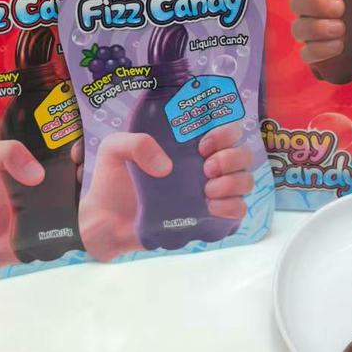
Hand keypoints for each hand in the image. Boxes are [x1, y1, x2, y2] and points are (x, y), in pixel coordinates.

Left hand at [77, 123, 252, 260]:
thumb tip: (166, 167)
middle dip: (231, 158)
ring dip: (234, 182)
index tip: (203, 145)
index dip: (225, 133)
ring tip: (208, 191)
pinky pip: (239, 210)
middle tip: (206, 168)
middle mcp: (205, 165)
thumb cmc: (112, 181)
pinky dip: (233, 206)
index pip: (225, 128)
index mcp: (189, 144)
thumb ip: (135, 144)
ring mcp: (209, 192)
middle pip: (242, 153)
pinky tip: (211, 207)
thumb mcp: (115, 149)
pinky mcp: (208, 218)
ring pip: (246, 180)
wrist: (105, 223)